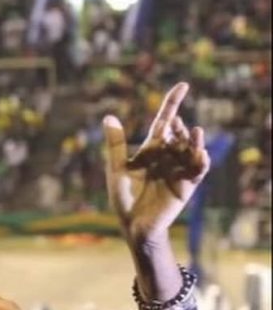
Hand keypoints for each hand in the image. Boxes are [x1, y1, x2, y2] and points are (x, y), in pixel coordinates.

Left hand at [103, 81, 210, 245]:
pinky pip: (198, 170)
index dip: (173, 103)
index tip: (183, 85)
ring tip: (193, 132)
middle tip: (175, 124)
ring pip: (190, 149)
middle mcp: (167, 156)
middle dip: (179, 128)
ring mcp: (178, 169)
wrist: (133, 224)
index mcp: (150, 149)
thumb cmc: (123, 197)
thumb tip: (108, 117)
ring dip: (193, 140)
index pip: (164, 121)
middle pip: (177, 134)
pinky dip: (201, 161)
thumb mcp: (117, 168)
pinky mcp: (186, 185)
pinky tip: (201, 153)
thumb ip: (116, 144)